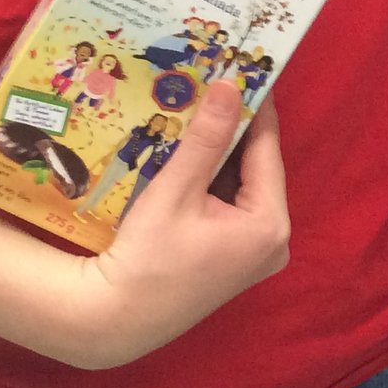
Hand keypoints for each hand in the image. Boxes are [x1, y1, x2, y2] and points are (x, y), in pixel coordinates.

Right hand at [50, 80, 289, 368]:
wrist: (114, 320)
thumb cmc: (146, 258)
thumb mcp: (176, 190)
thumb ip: (206, 138)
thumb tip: (229, 86)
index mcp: (270, 223)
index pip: (266, 148)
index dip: (252, 107)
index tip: (242, 68)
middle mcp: (273, 240)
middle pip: (254, 167)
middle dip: (231, 129)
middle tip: (213, 83)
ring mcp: (254, 253)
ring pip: (239, 185)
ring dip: (218, 153)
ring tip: (197, 108)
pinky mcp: (232, 259)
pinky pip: (228, 205)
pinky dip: (210, 181)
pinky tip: (187, 153)